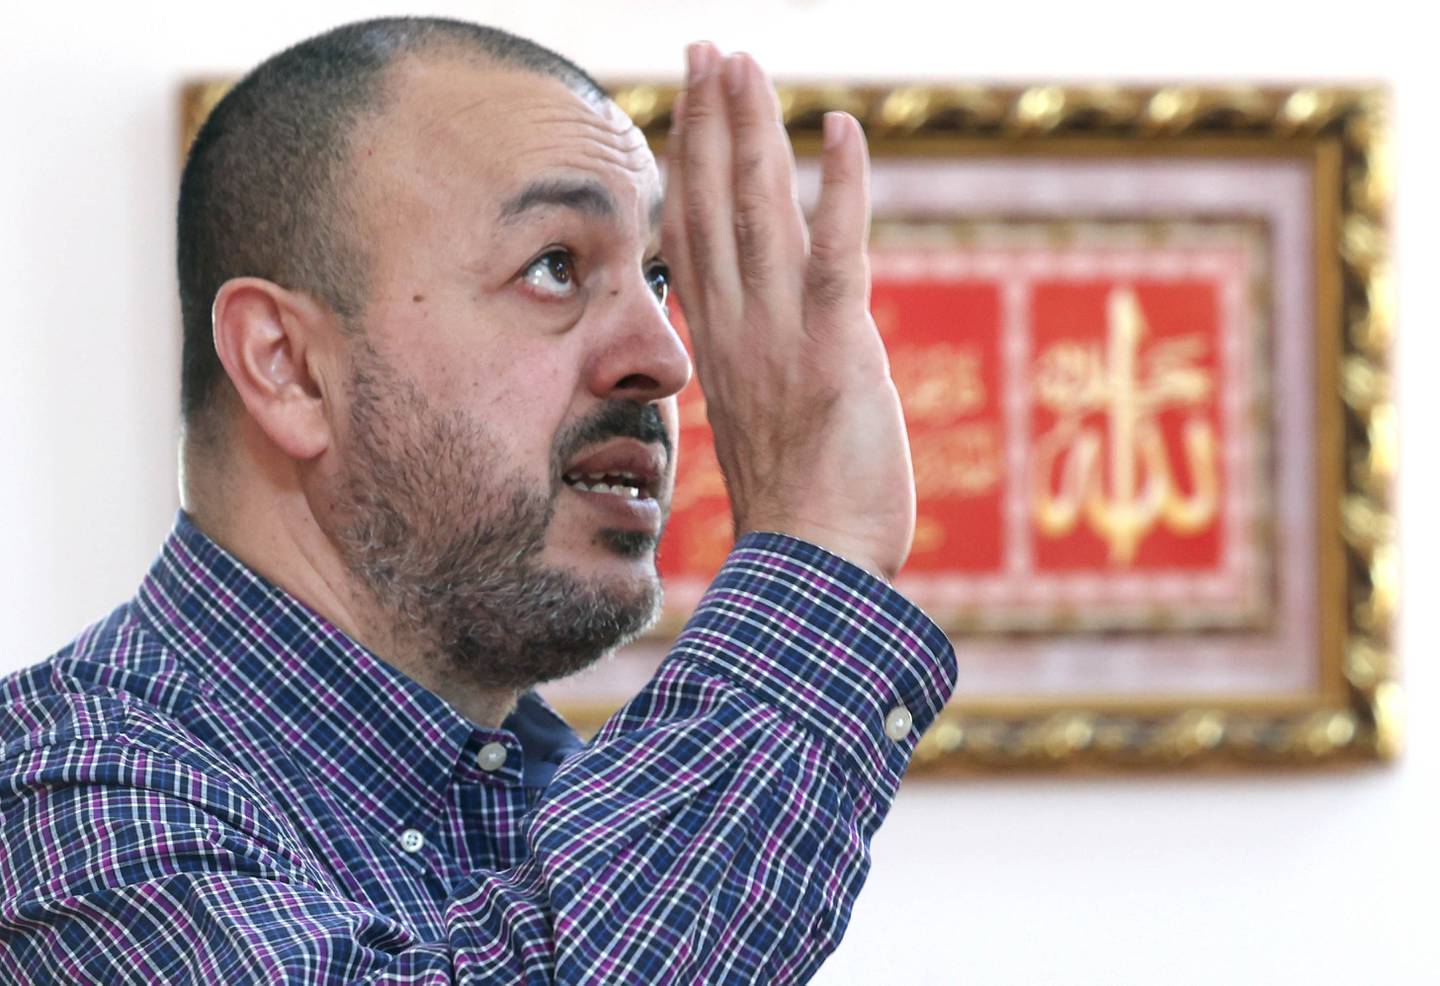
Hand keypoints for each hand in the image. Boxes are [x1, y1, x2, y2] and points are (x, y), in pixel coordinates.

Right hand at [661, 43, 915, 580]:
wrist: (810, 567)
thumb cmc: (797, 505)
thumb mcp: (765, 418)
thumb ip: (760, 361)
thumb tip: (758, 335)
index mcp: (719, 343)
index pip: (692, 232)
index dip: (688, 160)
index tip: (688, 101)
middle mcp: (738, 330)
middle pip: (713, 204)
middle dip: (711, 121)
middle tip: (711, 50)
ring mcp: (782, 339)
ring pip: (757, 214)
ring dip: (753, 132)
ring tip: (745, 63)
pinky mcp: (835, 355)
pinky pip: (835, 256)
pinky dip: (839, 189)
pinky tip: (841, 129)